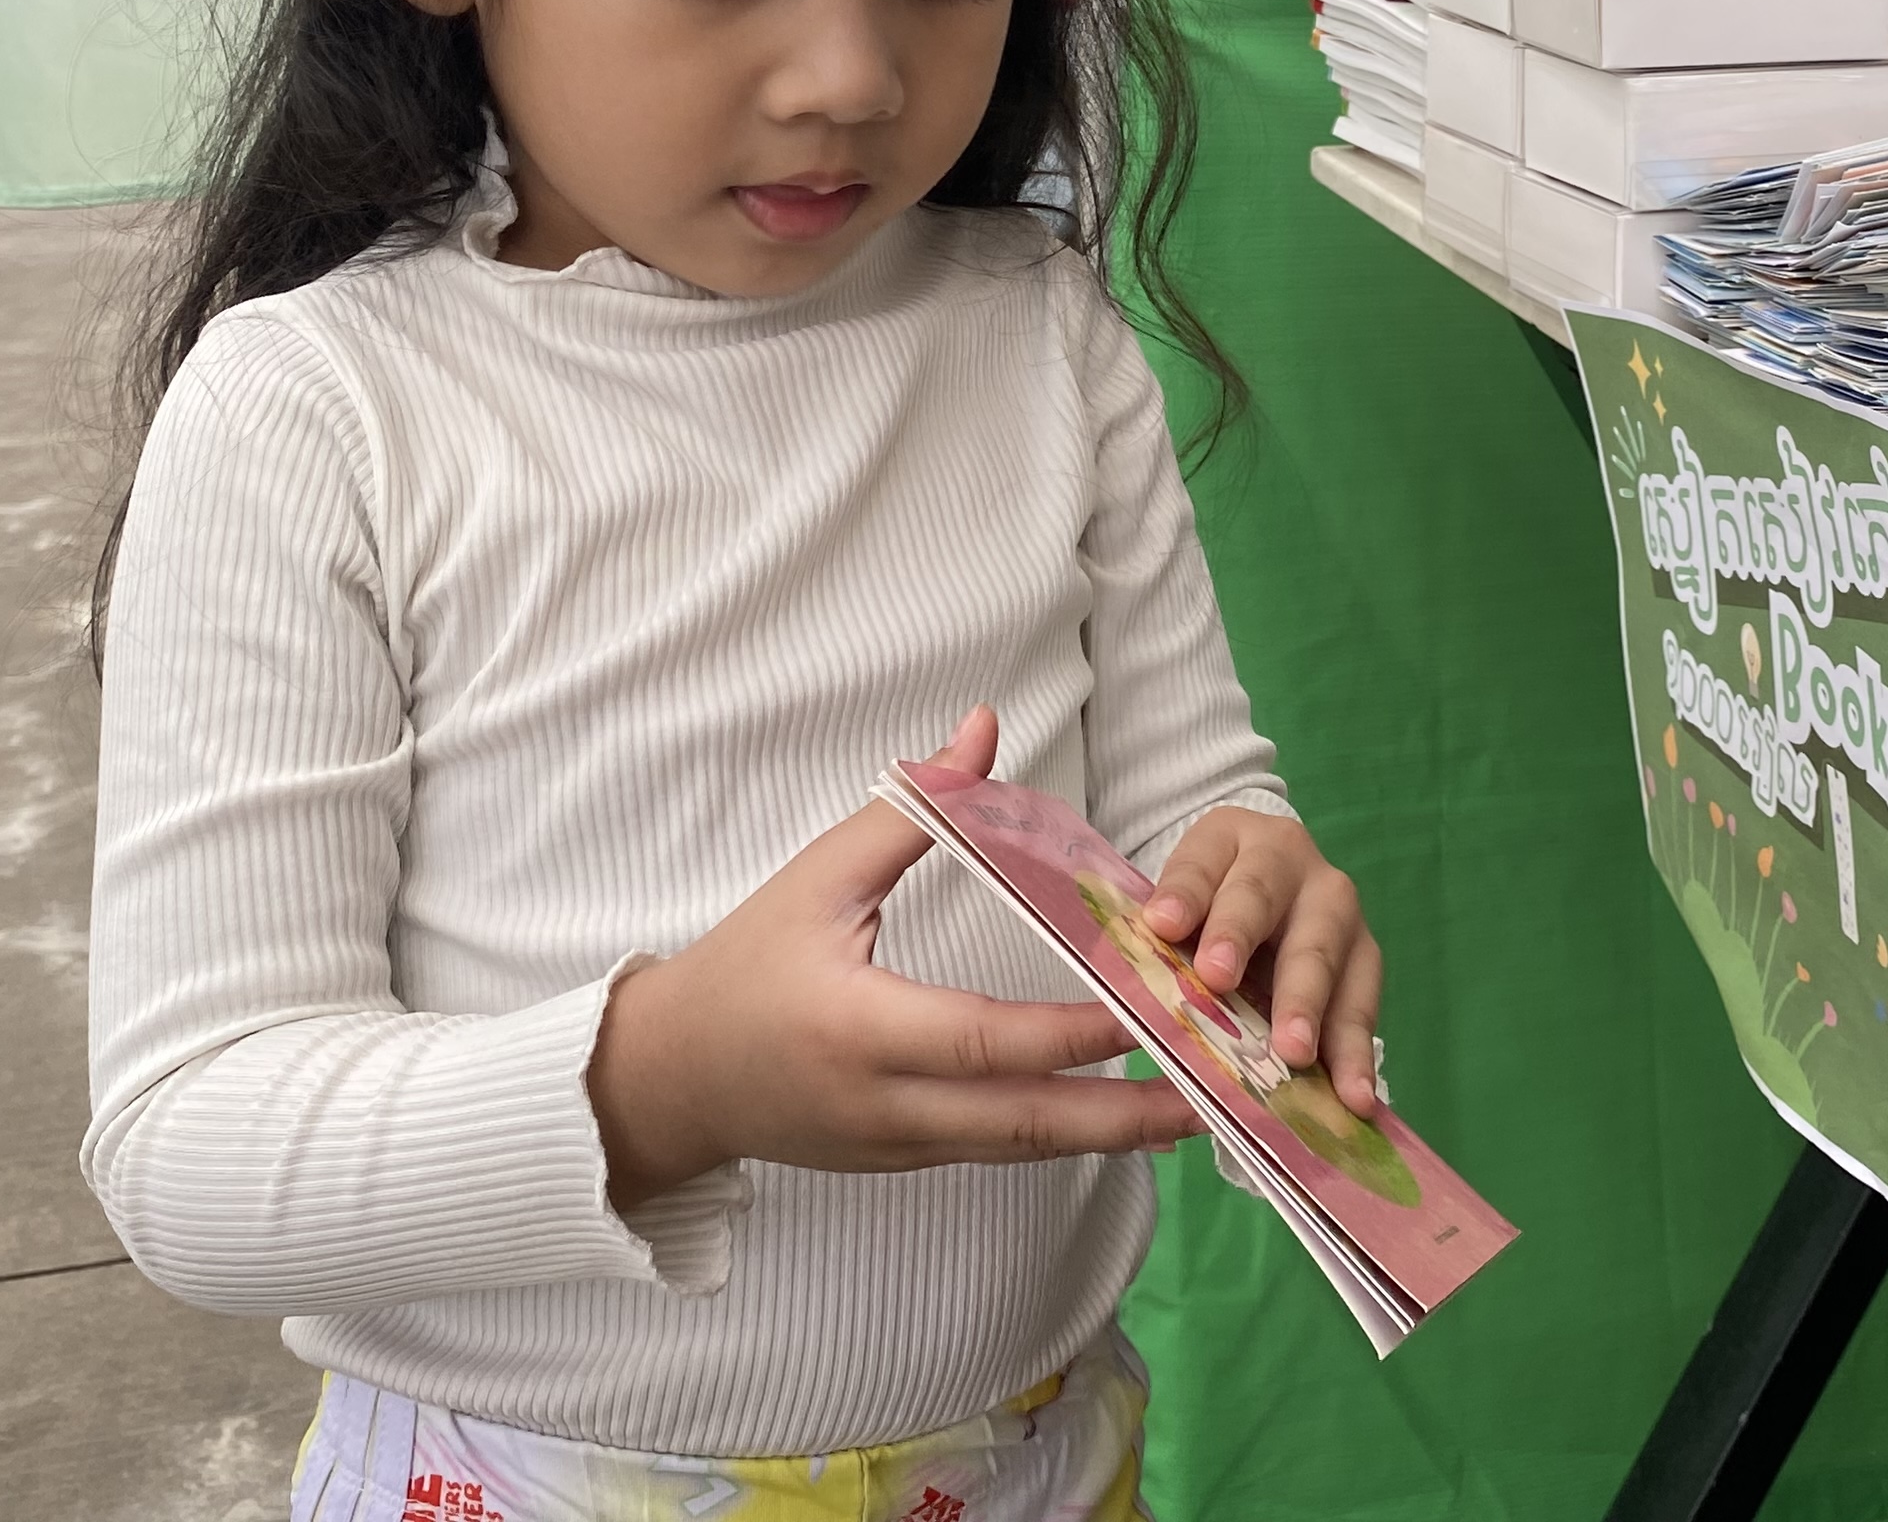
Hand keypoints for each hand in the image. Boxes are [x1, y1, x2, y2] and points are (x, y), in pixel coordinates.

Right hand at [586, 707, 1197, 1203]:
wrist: (672, 1079)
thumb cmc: (747, 962)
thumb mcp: (818, 876)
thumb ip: (913, 806)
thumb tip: (984, 724)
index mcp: (862, 1028)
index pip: (987, 1040)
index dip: (1075, 1031)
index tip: (1155, 1005)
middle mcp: (887, 1105)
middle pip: (1025, 1122)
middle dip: (1126, 1113)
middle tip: (1216, 1090)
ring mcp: (899, 1147)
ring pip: (1022, 1148)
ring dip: (1112, 1133)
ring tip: (1202, 1106)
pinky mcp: (906, 1163)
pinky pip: (999, 1151)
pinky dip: (1065, 1133)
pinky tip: (1126, 1114)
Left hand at [1140, 806, 1384, 1115]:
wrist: (1265, 895)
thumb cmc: (1207, 911)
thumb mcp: (1176, 907)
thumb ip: (1161, 938)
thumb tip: (1134, 986)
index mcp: (1229, 838)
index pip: (1200, 862)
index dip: (1184, 892)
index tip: (1162, 925)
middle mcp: (1289, 860)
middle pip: (1263, 895)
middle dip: (1241, 938)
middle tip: (1219, 981)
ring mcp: (1336, 906)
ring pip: (1325, 950)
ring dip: (1310, 1005)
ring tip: (1296, 1054)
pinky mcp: (1364, 954)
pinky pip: (1361, 1001)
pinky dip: (1354, 1051)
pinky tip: (1352, 1094)